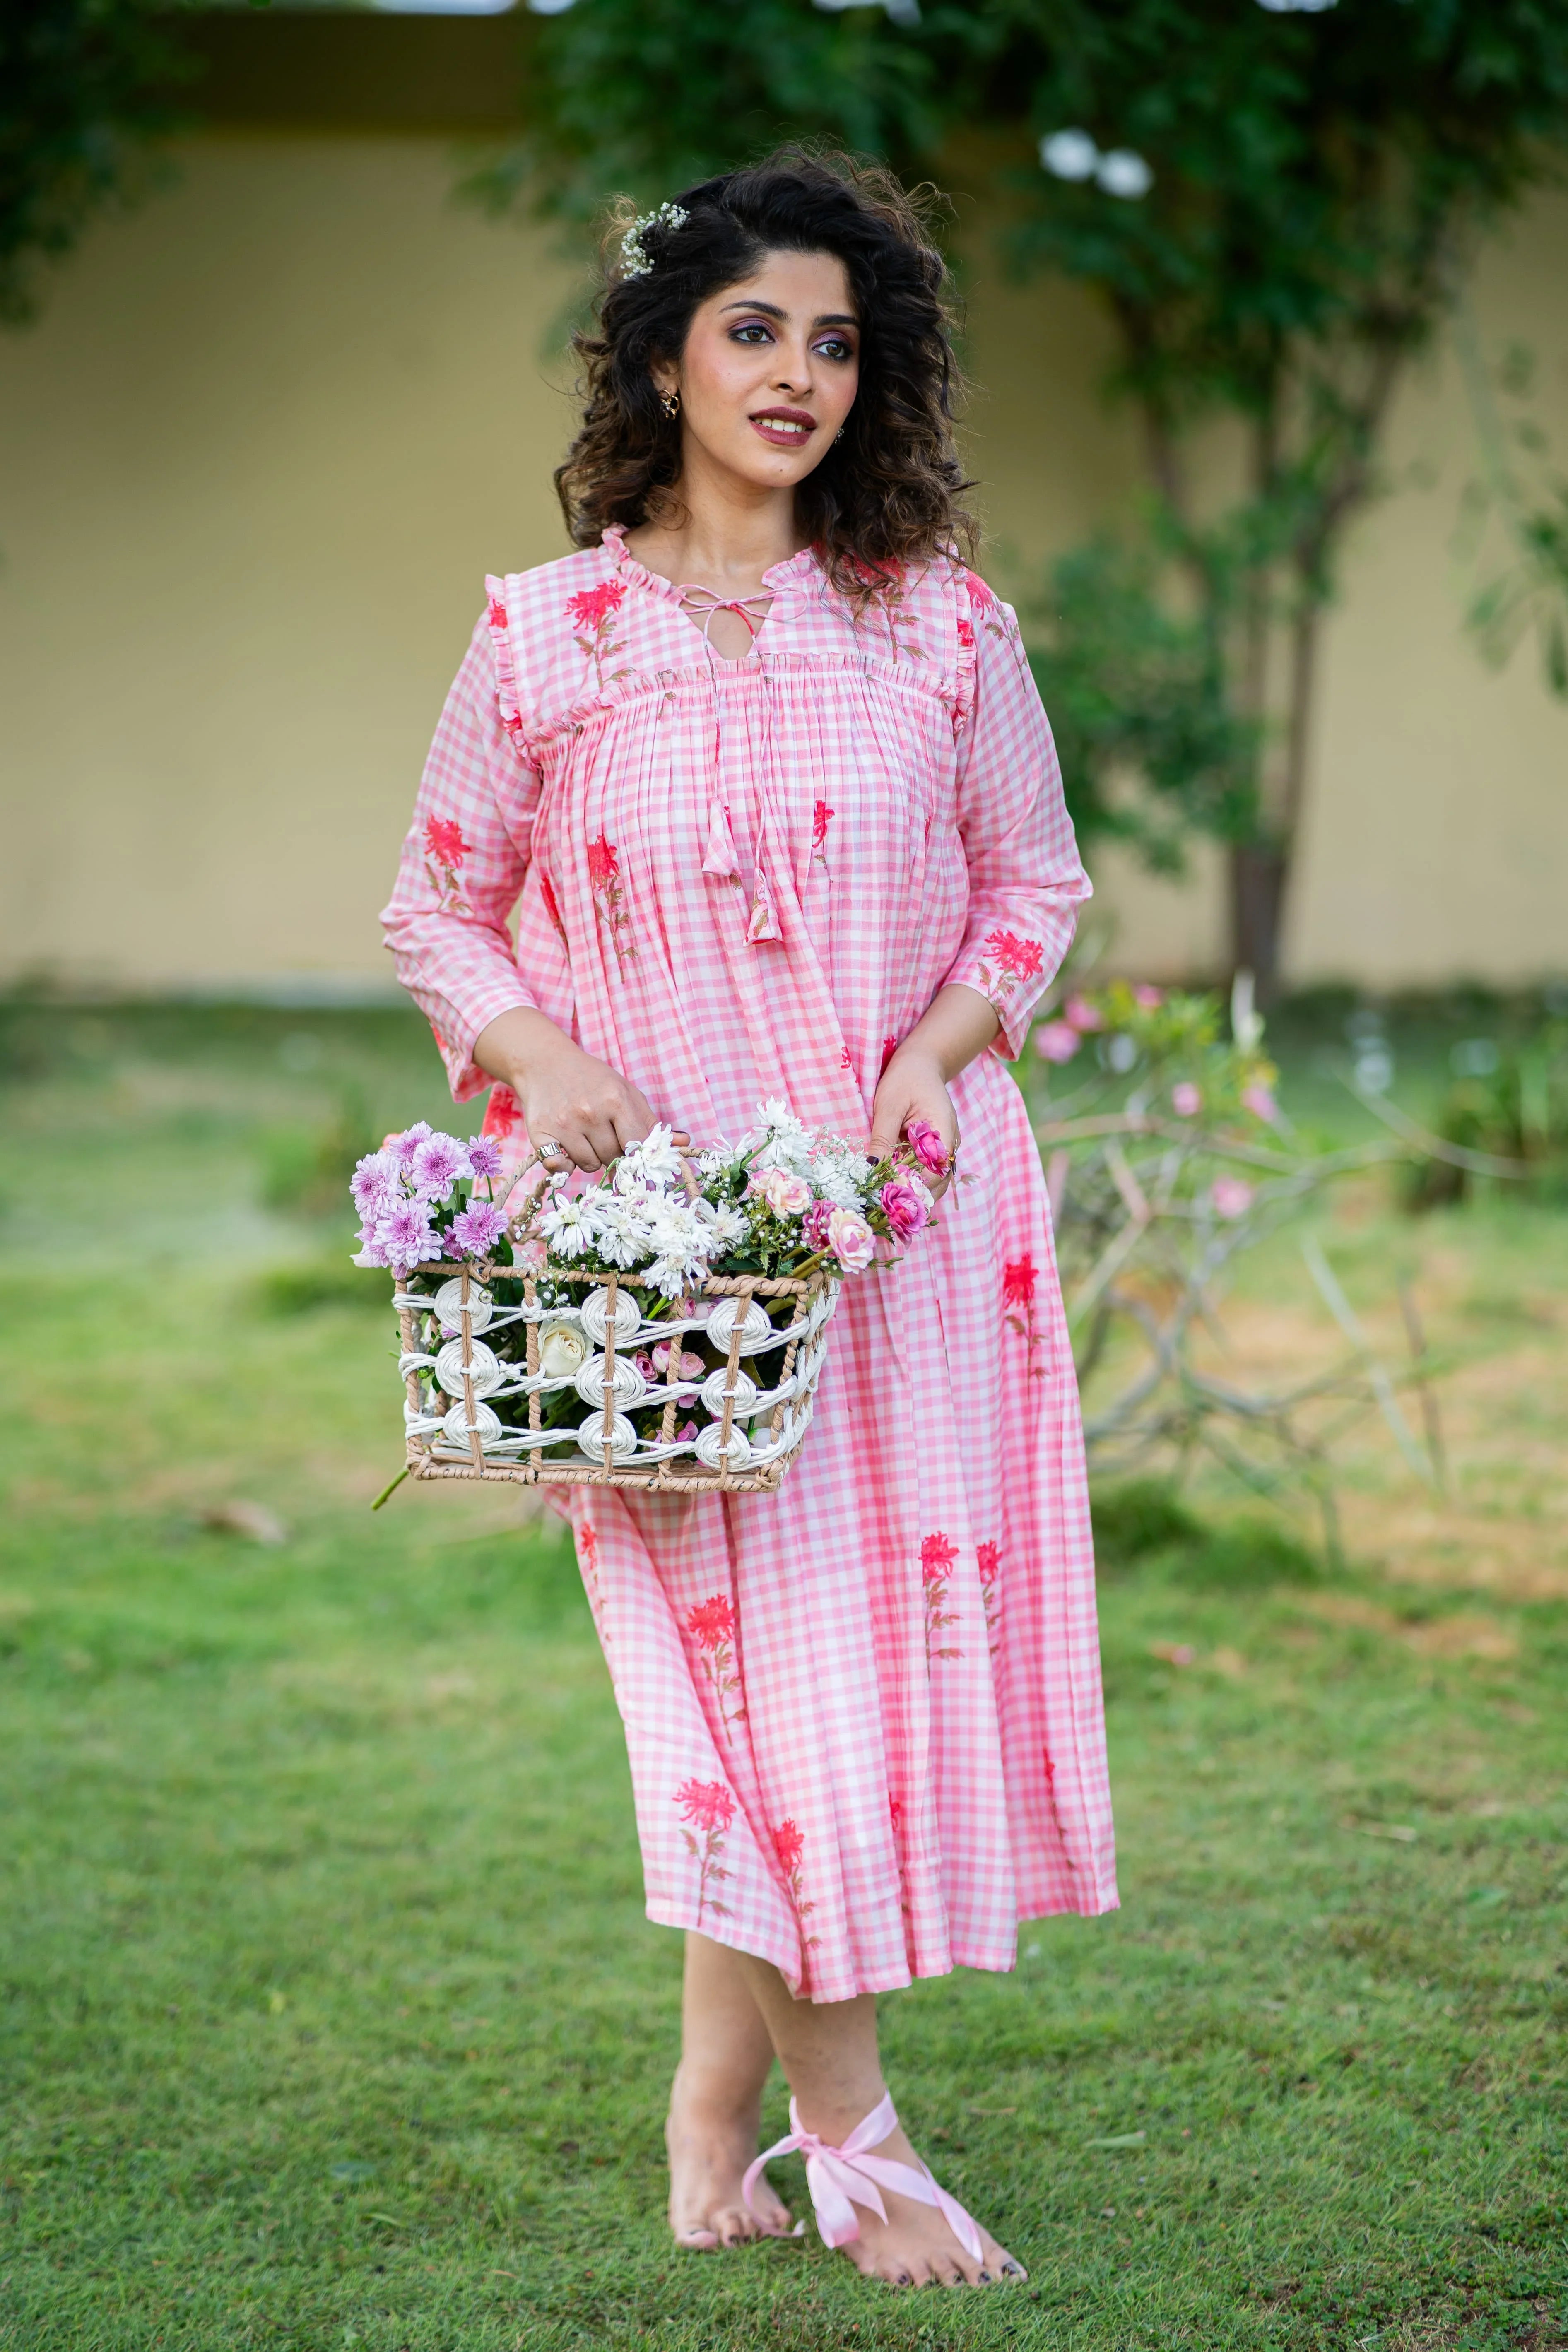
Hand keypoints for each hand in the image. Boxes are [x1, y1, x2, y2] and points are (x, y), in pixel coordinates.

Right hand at [473, 1007, 687, 1172]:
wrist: (545, 1063)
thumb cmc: (592, 1080)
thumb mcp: (626, 1092)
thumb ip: (651, 1122)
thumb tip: (684, 1142)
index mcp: (616, 1100)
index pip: (637, 1147)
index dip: (637, 1153)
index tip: (631, 1149)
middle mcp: (590, 1112)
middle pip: (613, 1158)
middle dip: (612, 1153)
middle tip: (603, 1133)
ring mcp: (564, 1124)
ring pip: (589, 1165)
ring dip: (590, 1157)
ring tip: (584, 1135)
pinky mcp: (540, 1133)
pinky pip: (559, 1167)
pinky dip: (563, 1164)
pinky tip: (565, 1147)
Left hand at [867, 1045, 958, 1200]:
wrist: (921, 1064)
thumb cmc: (905, 1079)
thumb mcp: (889, 1106)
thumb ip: (883, 1138)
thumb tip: (870, 1169)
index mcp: (944, 1132)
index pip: (935, 1172)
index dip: (914, 1187)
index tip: (887, 1194)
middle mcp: (949, 1145)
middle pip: (937, 1183)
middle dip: (914, 1196)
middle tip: (884, 1207)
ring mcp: (943, 1149)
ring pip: (933, 1181)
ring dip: (912, 1191)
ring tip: (885, 1200)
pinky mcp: (933, 1150)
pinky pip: (925, 1171)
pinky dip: (911, 1180)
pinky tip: (891, 1185)